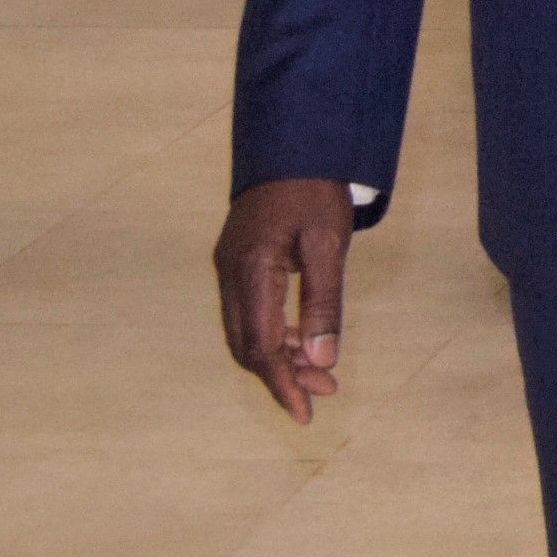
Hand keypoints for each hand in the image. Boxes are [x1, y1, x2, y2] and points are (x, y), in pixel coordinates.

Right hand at [213, 177, 357, 421]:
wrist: (293, 144)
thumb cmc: (315, 190)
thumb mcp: (328, 244)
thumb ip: (324, 303)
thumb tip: (324, 361)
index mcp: (250, 270)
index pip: (261, 346)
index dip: (282, 383)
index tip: (305, 413)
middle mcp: (229, 274)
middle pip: (247, 347)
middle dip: (283, 376)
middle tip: (325, 392)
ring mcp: (228, 268)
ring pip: (245, 333)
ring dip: (280, 358)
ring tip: (322, 373)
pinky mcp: (235, 263)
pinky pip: (248, 313)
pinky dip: (274, 334)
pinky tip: (304, 341)